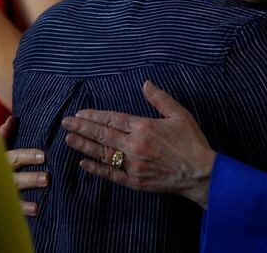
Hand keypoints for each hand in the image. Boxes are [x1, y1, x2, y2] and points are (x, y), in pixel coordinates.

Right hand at [0, 116, 48, 216]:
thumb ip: (4, 135)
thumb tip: (12, 118)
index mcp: (0, 160)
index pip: (14, 156)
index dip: (28, 156)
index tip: (44, 156)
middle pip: (15, 177)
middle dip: (30, 178)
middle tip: (47, 178)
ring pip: (14, 192)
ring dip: (28, 192)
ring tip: (43, 192)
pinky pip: (12, 208)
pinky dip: (24, 209)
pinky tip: (37, 209)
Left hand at [62, 80, 216, 208]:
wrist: (200, 173)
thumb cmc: (192, 142)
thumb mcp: (179, 114)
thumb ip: (160, 99)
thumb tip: (145, 83)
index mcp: (144, 127)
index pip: (112, 119)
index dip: (94, 116)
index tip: (79, 113)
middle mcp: (134, 146)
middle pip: (102, 135)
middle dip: (82, 128)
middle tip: (65, 122)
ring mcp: (133, 165)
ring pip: (103, 154)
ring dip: (84, 146)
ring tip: (69, 138)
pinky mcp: (135, 182)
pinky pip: (111, 174)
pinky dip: (96, 169)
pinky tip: (84, 163)